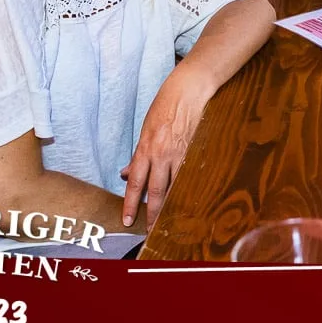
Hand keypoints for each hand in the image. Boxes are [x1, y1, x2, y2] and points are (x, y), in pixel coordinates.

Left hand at [122, 63, 214, 230]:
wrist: (187, 91)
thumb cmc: (164, 108)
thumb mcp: (145, 131)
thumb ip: (138, 156)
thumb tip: (127, 174)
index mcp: (145, 149)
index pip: (135, 184)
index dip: (130, 204)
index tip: (127, 219)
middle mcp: (161, 155)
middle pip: (155, 191)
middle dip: (151, 213)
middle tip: (149, 230)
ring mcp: (179, 154)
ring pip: (173, 187)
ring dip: (169, 206)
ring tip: (167, 221)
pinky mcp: (194, 151)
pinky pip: (188, 176)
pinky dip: (185, 190)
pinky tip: (186, 201)